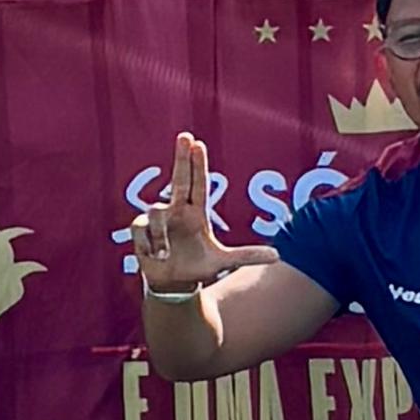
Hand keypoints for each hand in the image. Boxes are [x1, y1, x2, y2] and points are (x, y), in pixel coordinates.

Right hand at [124, 131, 245, 297]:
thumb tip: (277, 255)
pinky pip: (142, 230)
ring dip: (160, 235)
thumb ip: (247, 256)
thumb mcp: (223, 261)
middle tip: (185, 135)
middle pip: (179, 179)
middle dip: (180, 157)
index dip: (197, 164)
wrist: (173, 283)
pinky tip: (155, 256)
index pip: (197, 183)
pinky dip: (149, 244)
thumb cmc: (198, 266)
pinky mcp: (142, 231)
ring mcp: (158, 219)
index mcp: (196, 213)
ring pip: (156, 214)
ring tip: (165, 254)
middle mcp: (177, 210)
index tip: (197, 143)